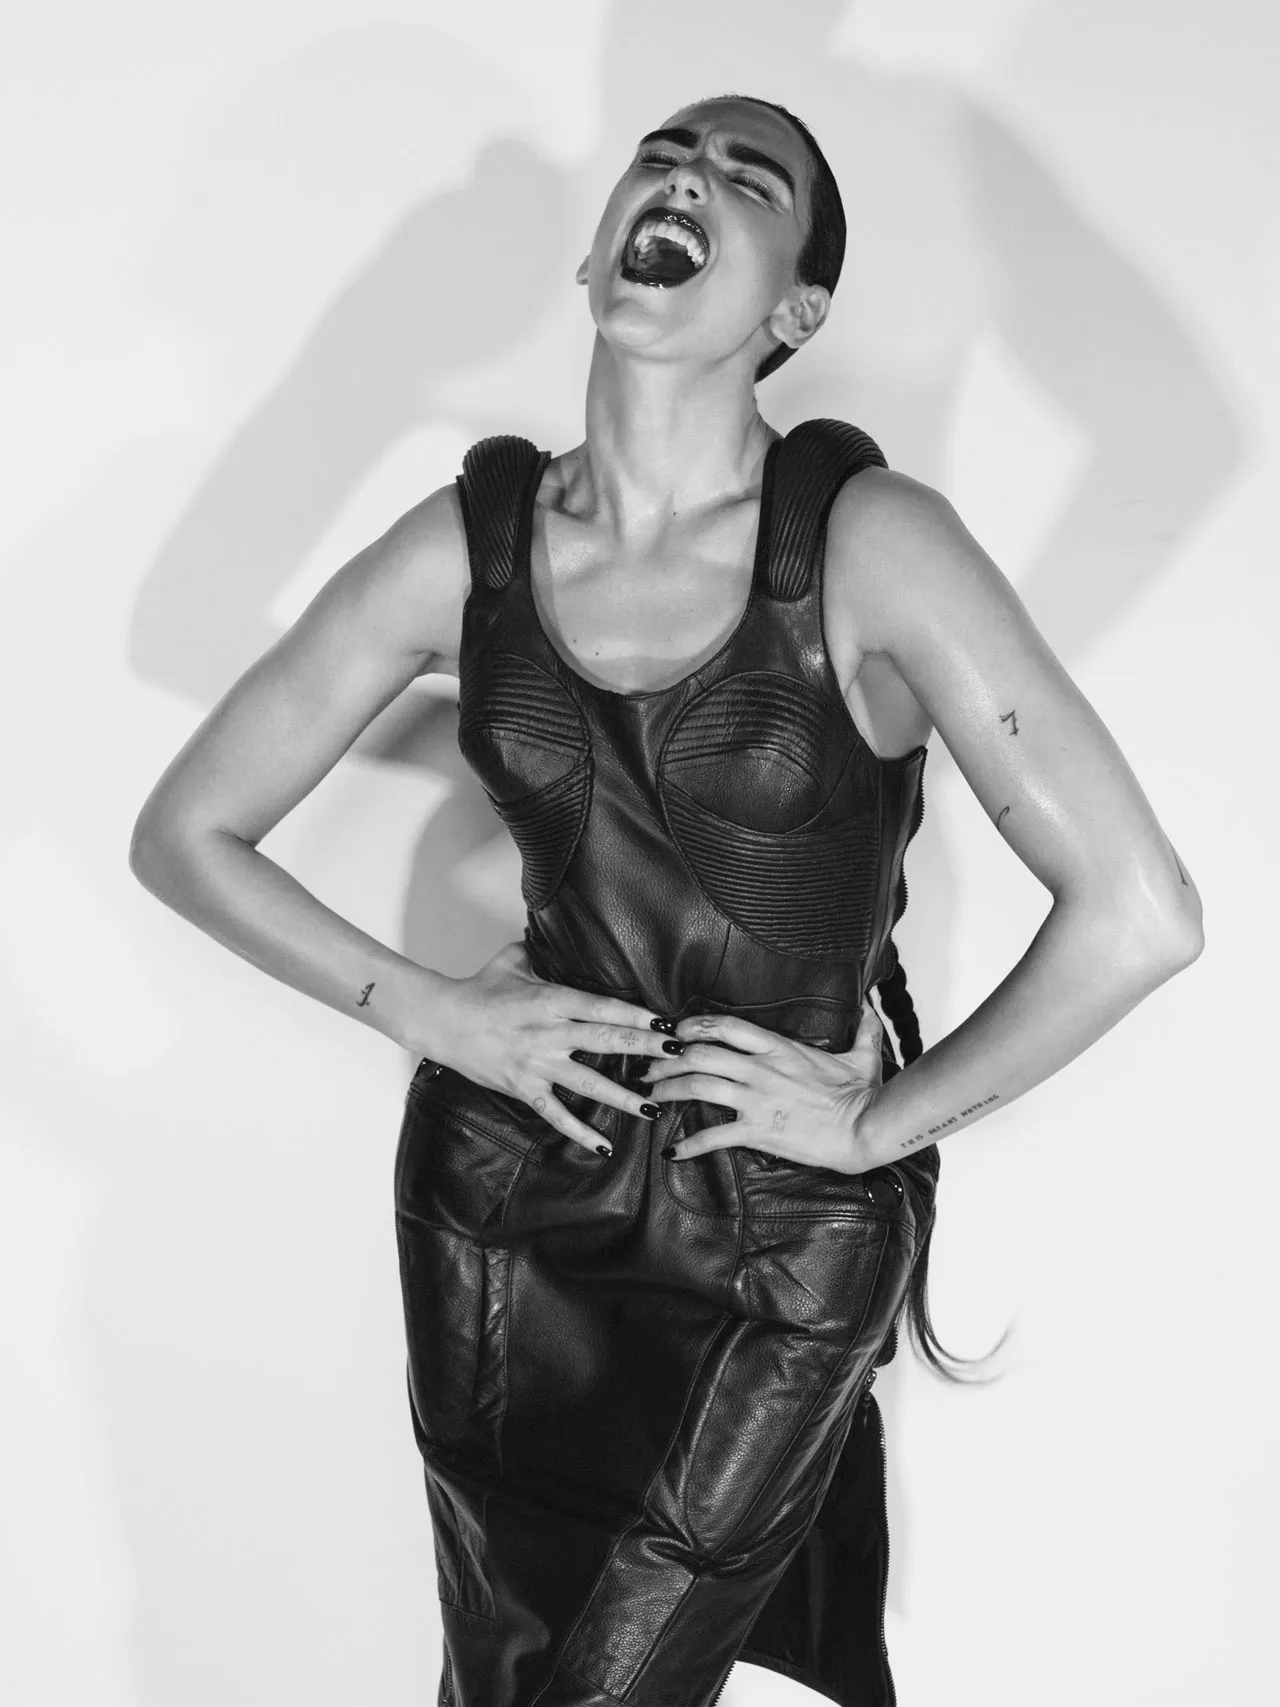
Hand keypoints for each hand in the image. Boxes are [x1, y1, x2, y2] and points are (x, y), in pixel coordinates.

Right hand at [424, 942, 681, 1155]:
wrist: (441, 1020)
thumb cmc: (479, 989)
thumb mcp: (515, 960)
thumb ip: (546, 951)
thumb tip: (567, 934)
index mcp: (551, 999)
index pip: (603, 1007)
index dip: (637, 1016)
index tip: (666, 1023)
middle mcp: (548, 1032)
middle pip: (606, 1041)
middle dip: (645, 1050)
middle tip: (677, 1057)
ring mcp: (536, 1063)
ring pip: (588, 1083)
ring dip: (623, 1096)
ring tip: (654, 1106)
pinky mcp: (523, 1087)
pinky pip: (556, 1114)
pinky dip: (579, 1132)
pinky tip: (604, 1146)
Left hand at [641, 1000, 887, 1174]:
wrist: (867, 1128)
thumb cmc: (865, 1093)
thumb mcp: (862, 1055)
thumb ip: (863, 1028)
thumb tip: (871, 1007)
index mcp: (780, 1047)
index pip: (725, 1025)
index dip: (694, 1024)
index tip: (676, 1029)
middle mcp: (761, 1069)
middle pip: (700, 1053)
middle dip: (668, 1057)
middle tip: (650, 1063)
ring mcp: (757, 1099)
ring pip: (697, 1086)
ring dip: (668, 1089)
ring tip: (652, 1095)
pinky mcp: (758, 1130)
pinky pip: (713, 1136)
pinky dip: (688, 1145)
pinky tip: (672, 1151)